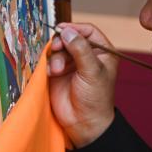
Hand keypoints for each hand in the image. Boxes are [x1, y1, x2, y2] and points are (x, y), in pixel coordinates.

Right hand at [48, 23, 118, 147]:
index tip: (62, 29)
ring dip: (55, 56)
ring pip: (59, 47)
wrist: (83, 123)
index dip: (75, 28)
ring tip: (57, 70)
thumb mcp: (92, 71)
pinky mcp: (58, 72)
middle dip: (61, 42)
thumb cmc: (95, 99)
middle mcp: (86, 55)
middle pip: (70, 37)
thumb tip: (67, 31)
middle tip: (55, 47)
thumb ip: (80, 49)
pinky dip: (49, 64)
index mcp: (102, 52)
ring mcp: (71, 63)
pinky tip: (52, 73)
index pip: (88, 31)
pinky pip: (50, 59)